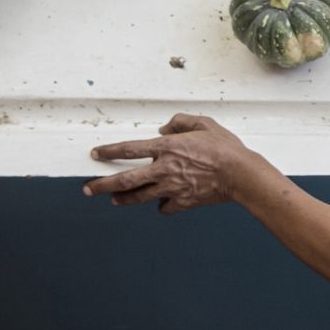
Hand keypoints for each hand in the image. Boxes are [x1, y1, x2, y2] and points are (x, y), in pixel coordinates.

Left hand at [84, 115, 259, 213]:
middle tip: (88, 189)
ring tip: (114, 199)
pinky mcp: (183, 202)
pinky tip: (161, 204)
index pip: (128, 149)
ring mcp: (172, 188)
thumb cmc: (226, 149)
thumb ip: (181, 122)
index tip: (96, 154)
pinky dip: (162, 206)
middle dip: (102, 185)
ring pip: (139, 197)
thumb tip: (165, 128)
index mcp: (166, 148)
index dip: (109, 151)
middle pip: (125, 180)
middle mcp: (163, 169)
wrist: (241, 174)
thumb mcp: (205, 124)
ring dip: (123, 199)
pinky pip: (165, 207)